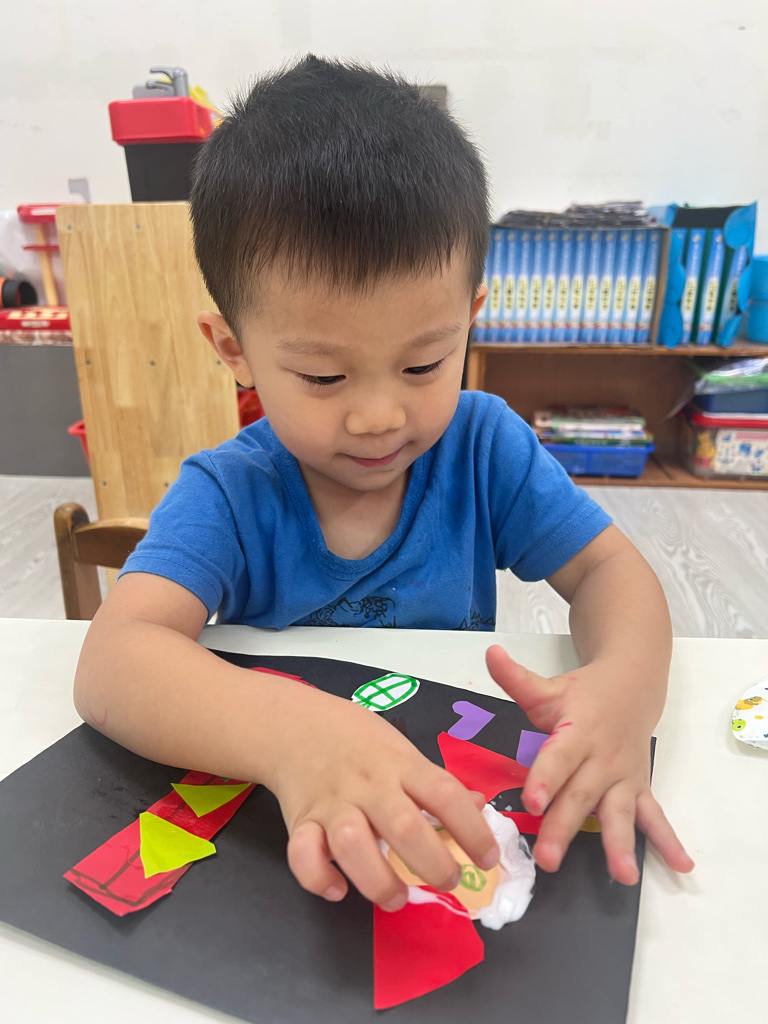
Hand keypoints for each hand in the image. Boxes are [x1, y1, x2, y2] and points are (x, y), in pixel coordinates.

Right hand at [267, 683, 498, 910]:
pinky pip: (303, 855)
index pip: (444, 794)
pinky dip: (320, 878)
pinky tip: (339, 889)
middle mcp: (369, 785)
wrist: (297, 724)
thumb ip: (435, 782)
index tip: (488, 857)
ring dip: (378, 880)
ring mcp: (332, 804)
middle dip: (432, 863)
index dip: (472, 830)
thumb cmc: (359, 741)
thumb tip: (478, 807)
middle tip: (448, 880)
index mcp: (401, 765)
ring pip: (353, 845)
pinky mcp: (301, 821)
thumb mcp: (403, 750)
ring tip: (397, 898)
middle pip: (403, 826)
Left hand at [486, 645, 693, 884]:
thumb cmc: (583, 693)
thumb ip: (516, 678)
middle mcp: (602, 758)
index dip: (545, 779)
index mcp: (577, 732)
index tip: (531, 802)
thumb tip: (490, 653)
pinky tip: (681, 866)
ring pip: (620, 812)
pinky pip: (655, 815)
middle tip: (549, 859)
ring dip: (621, 844)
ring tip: (624, 876)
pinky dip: (668, 841)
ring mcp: (624, 776)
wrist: (633, 684)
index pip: (558, 758)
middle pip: (581, 795)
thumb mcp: (549, 687)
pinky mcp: (639, 787)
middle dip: (565, 828)